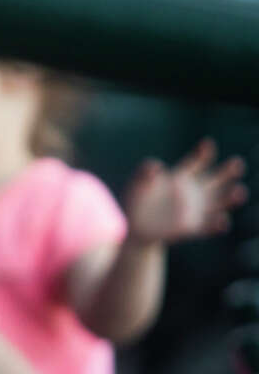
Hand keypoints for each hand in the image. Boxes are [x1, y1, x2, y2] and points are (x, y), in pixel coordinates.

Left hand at [124, 139, 246, 245]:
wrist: (135, 228)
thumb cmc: (136, 201)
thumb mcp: (136, 184)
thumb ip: (144, 172)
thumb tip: (155, 167)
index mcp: (181, 177)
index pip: (197, 162)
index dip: (203, 153)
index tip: (206, 145)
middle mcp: (194, 192)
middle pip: (217, 178)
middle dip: (228, 171)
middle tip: (236, 164)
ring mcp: (195, 210)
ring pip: (219, 202)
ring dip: (231, 197)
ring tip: (238, 192)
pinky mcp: (192, 228)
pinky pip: (209, 227)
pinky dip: (217, 225)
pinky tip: (222, 221)